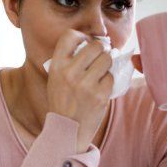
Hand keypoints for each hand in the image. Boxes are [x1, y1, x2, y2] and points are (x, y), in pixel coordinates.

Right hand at [47, 29, 113, 152]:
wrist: (66, 131)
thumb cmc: (62, 102)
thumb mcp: (55, 79)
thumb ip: (68, 61)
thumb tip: (93, 42)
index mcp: (56, 66)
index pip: (69, 36)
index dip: (81, 36)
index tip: (85, 42)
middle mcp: (70, 73)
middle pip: (95, 45)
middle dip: (100, 49)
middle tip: (100, 55)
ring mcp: (86, 85)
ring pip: (106, 59)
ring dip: (106, 64)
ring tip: (99, 72)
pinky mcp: (100, 95)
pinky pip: (110, 77)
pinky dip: (107, 81)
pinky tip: (99, 88)